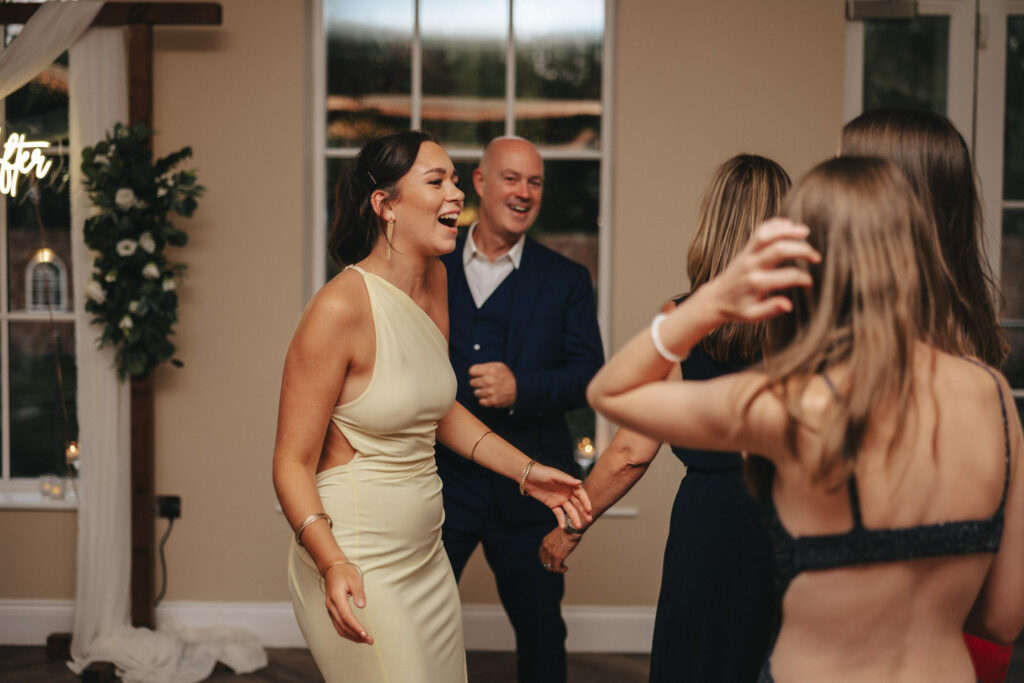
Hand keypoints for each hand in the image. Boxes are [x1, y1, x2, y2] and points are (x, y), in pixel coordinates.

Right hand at [322, 562, 372, 643]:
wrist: (333, 569)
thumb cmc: (345, 572)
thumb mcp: (355, 579)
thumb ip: (358, 592)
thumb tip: (362, 606)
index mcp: (336, 597)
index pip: (346, 616)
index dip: (355, 627)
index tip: (365, 634)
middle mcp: (331, 605)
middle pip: (343, 625)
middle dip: (356, 635)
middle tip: (370, 641)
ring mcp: (330, 609)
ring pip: (339, 628)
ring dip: (352, 636)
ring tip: (366, 640)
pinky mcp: (332, 611)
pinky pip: (338, 625)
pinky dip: (347, 632)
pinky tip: (357, 635)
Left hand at [469, 362, 516, 407]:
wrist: (520, 389)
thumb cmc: (508, 377)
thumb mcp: (500, 366)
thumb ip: (486, 366)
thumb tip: (473, 370)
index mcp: (490, 370)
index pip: (471, 371)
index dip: (475, 373)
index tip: (478, 375)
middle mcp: (489, 381)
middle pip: (472, 382)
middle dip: (477, 382)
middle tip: (484, 383)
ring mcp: (490, 392)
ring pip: (475, 393)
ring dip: (481, 392)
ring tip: (489, 390)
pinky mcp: (492, 402)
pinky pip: (480, 401)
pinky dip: (484, 400)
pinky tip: (490, 396)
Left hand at [523, 463, 592, 529]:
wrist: (527, 476)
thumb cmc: (541, 472)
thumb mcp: (554, 475)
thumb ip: (567, 480)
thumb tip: (580, 482)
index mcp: (569, 484)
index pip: (580, 494)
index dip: (585, 501)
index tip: (589, 509)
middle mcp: (566, 492)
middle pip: (578, 503)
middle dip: (584, 511)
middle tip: (589, 520)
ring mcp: (560, 499)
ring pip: (569, 510)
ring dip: (574, 518)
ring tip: (578, 526)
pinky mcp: (552, 505)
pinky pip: (558, 514)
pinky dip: (561, 520)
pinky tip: (563, 526)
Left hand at [539, 526, 582, 573]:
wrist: (571, 528)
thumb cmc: (569, 529)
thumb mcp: (558, 534)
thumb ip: (556, 541)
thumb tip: (561, 545)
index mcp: (545, 541)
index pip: (542, 554)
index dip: (547, 559)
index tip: (553, 561)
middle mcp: (545, 547)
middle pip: (543, 562)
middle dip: (550, 565)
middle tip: (558, 566)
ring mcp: (550, 553)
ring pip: (549, 567)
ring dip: (555, 569)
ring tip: (562, 568)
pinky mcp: (557, 557)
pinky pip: (556, 568)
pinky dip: (560, 570)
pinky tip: (565, 568)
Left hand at [702, 218, 819, 322]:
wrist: (716, 298)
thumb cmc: (737, 308)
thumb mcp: (752, 316)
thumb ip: (770, 309)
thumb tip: (788, 305)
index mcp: (756, 283)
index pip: (787, 276)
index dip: (803, 278)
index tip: (809, 283)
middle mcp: (751, 265)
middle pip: (779, 249)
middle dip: (802, 250)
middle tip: (816, 257)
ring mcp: (748, 254)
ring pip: (767, 234)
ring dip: (788, 230)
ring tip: (806, 232)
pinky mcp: (746, 248)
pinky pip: (759, 230)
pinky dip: (774, 224)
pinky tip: (789, 224)